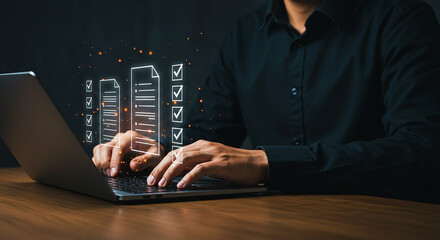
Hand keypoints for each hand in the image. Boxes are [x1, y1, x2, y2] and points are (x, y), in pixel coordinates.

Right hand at [92, 130, 164, 176]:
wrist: (154, 152)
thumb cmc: (155, 153)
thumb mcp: (155, 157)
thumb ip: (145, 160)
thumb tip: (133, 165)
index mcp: (132, 137)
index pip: (118, 147)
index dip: (114, 161)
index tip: (114, 172)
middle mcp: (121, 138)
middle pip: (105, 147)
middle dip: (105, 162)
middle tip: (110, 174)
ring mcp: (115, 143)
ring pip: (100, 149)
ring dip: (99, 161)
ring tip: (106, 173)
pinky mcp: (111, 150)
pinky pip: (99, 153)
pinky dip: (98, 162)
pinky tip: (104, 170)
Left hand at [146, 140, 267, 187]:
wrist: (257, 162)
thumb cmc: (235, 164)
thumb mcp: (213, 161)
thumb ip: (198, 164)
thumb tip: (180, 175)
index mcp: (201, 145)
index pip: (176, 152)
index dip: (162, 164)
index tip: (152, 175)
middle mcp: (205, 147)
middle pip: (176, 155)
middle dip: (161, 168)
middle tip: (151, 181)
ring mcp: (213, 154)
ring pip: (185, 161)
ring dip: (171, 173)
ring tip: (162, 184)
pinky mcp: (221, 163)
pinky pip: (201, 169)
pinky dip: (189, 177)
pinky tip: (181, 185)